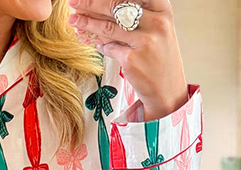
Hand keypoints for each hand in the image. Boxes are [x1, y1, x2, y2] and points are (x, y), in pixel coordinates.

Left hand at [68, 0, 188, 120]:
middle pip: (116, 5)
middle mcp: (156, 23)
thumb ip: (135, 16)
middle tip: (73, 2)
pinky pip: (109, 48)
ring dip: (87, 23)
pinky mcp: (132, 60)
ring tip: (73, 20)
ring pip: (108, 27)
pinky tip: (95, 43)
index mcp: (162, 10)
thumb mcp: (156, 30)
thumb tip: (102, 6)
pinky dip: (101, 46)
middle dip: (91, 3)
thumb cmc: (159, 57)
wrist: (167, 90)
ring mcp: (144, 41)